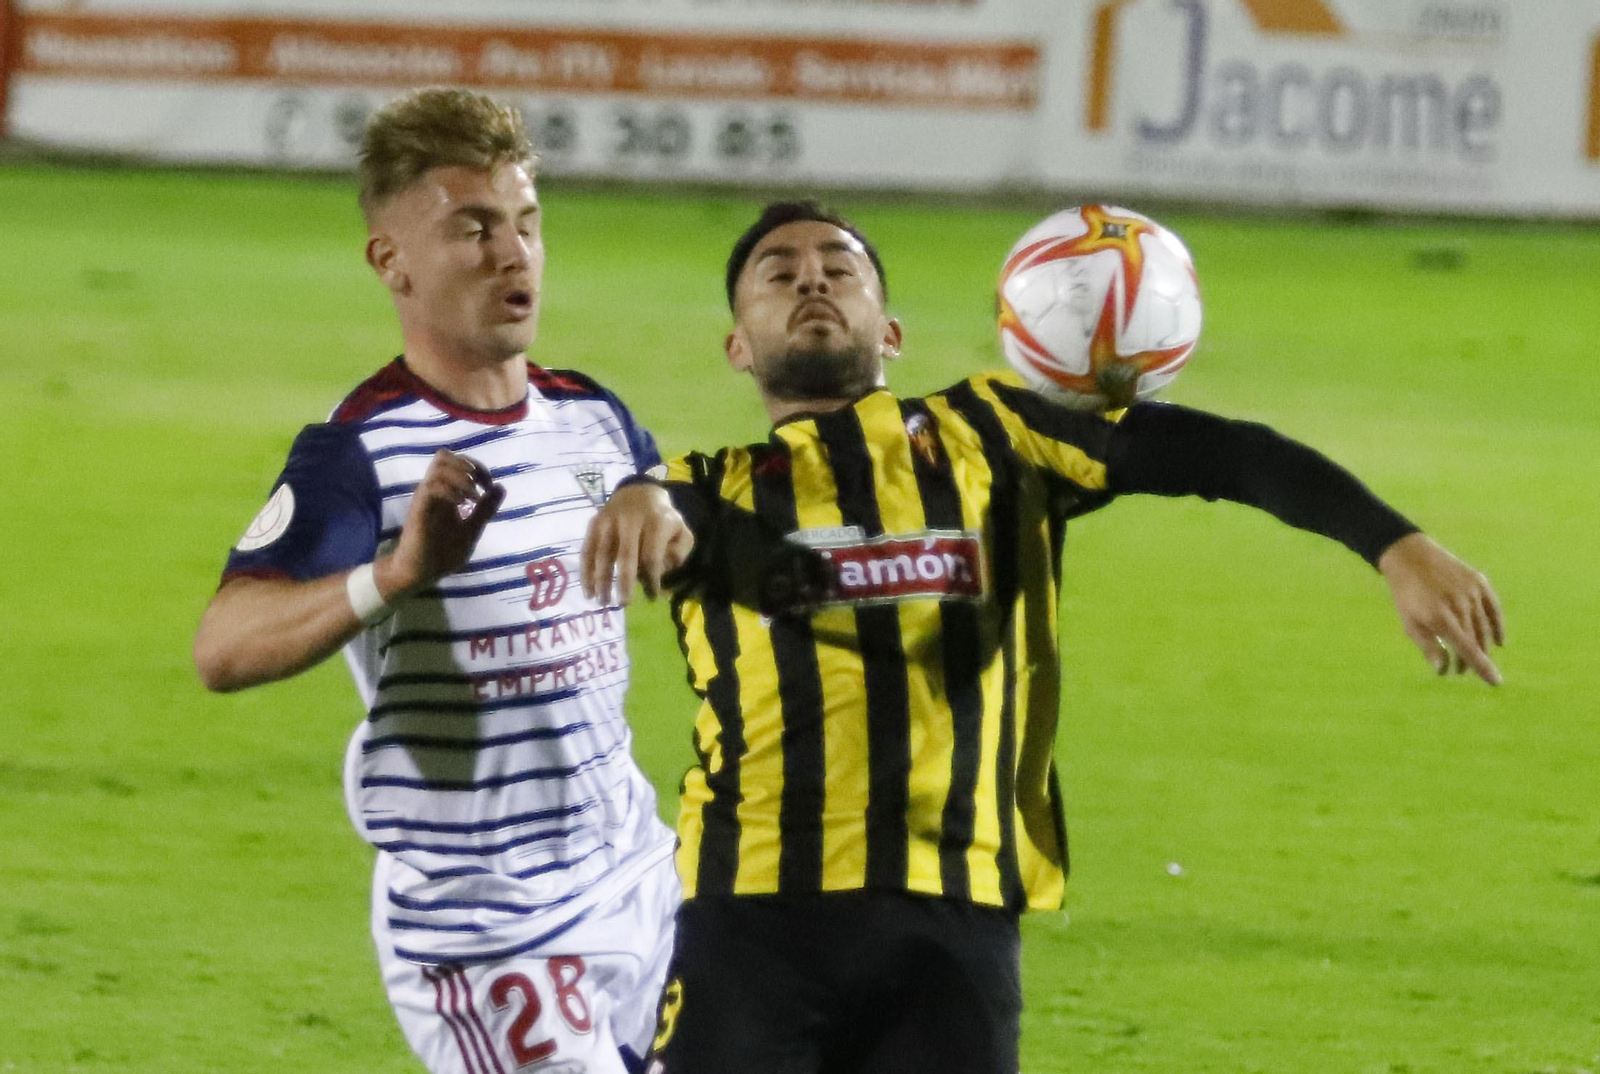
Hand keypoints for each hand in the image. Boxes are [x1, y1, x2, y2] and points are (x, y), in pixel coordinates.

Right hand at [376, 450, 504, 597]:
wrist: (420, 573)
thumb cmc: (442, 553)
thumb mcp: (472, 529)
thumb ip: (485, 509)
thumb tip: (500, 487)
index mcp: (447, 492)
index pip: (458, 461)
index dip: (477, 467)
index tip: (489, 487)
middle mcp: (434, 489)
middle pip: (444, 455)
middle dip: (469, 466)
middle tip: (481, 488)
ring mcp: (425, 497)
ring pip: (438, 466)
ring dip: (461, 477)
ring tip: (472, 498)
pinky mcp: (418, 509)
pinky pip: (431, 487)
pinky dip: (451, 491)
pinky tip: (461, 506)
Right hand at [580, 482, 693, 605]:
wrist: (639, 492)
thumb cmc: (662, 520)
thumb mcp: (680, 531)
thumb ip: (678, 553)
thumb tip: (663, 575)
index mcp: (656, 522)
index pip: (652, 556)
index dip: (652, 579)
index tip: (652, 597)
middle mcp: (631, 520)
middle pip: (626, 555)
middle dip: (625, 582)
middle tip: (624, 604)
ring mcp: (610, 521)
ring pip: (603, 553)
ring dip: (602, 580)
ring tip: (603, 602)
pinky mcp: (595, 523)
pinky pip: (588, 550)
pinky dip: (586, 571)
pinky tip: (589, 591)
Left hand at [1377, 532, 1504, 684]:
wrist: (1410, 557)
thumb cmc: (1407, 595)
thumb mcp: (1410, 623)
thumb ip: (1429, 647)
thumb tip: (1444, 671)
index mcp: (1442, 618)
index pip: (1469, 650)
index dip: (1483, 668)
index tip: (1496, 682)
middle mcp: (1460, 606)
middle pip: (1475, 641)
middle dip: (1471, 660)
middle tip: (1462, 671)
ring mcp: (1472, 592)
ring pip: (1484, 627)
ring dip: (1481, 646)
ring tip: (1473, 659)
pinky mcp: (1479, 581)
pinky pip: (1493, 608)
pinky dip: (1497, 626)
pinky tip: (1498, 642)